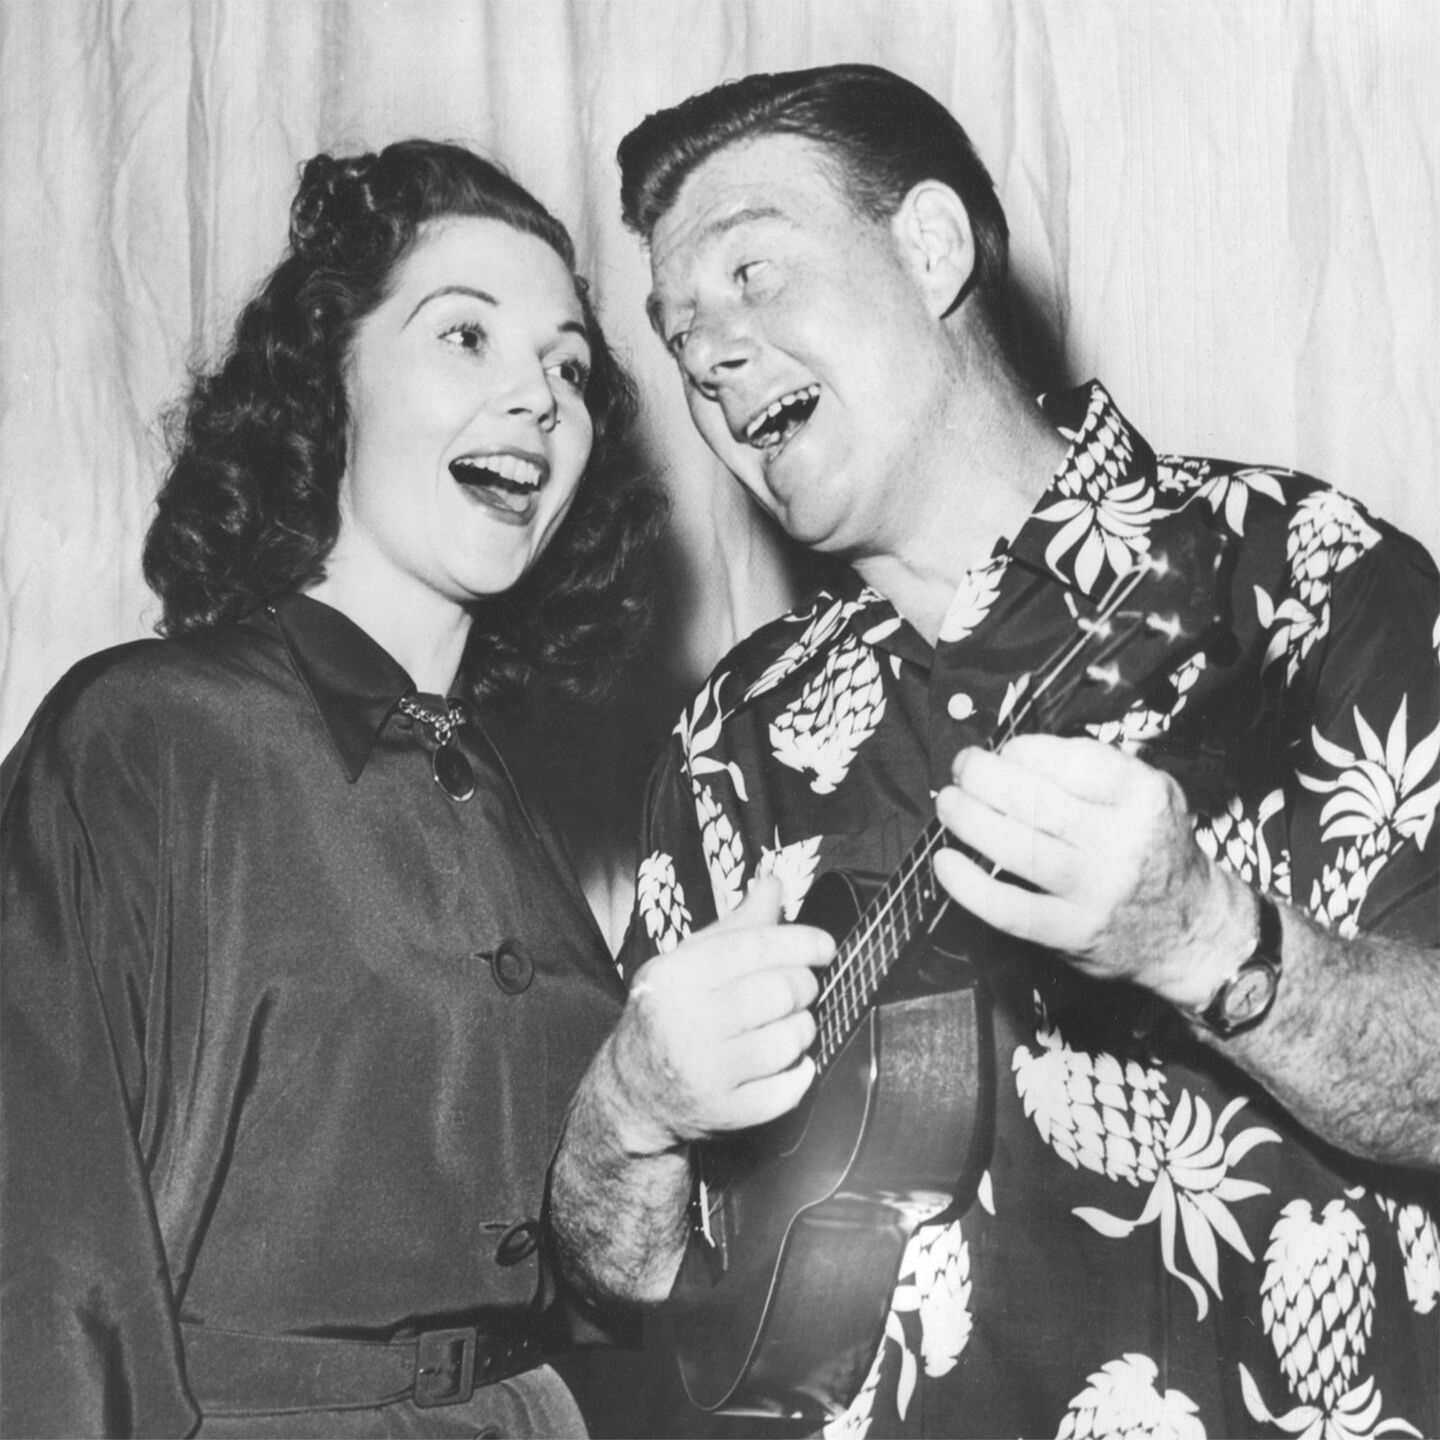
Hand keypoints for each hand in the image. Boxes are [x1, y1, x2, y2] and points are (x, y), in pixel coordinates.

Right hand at [602, 877, 834, 1155]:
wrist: (634, 1092)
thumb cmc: (669, 1014)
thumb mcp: (690, 962)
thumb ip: (737, 926)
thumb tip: (775, 884)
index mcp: (674, 977)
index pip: (753, 947)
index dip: (800, 942)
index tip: (825, 947)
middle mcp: (684, 1024)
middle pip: (778, 992)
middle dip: (804, 987)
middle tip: (803, 989)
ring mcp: (704, 1073)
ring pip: (789, 1040)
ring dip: (803, 1030)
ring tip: (791, 1026)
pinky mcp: (723, 1113)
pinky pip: (788, 1088)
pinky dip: (799, 1073)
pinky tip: (787, 1063)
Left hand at [932, 734, 1253, 1008]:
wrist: (1193, 931)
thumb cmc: (1154, 849)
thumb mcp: (1148, 792)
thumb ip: (1093, 767)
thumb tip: (1014, 753)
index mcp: (1143, 797)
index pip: (1072, 760)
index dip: (1024, 750)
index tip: (1005, 751)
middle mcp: (1122, 843)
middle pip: (1037, 802)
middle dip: (984, 777)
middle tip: (963, 768)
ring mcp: (1096, 891)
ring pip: (1019, 848)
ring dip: (970, 820)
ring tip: (949, 802)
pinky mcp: (1072, 932)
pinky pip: (1009, 909)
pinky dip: (969, 885)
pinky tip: (946, 862)